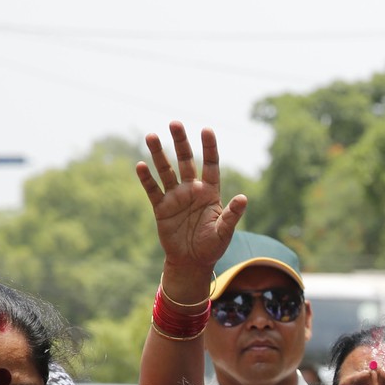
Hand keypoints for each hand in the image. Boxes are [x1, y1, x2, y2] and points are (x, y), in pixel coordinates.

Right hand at [135, 121, 246, 272]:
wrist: (192, 262)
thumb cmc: (212, 246)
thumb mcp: (224, 232)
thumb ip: (232, 215)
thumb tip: (243, 198)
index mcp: (210, 192)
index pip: (211, 165)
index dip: (209, 148)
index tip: (206, 129)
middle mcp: (192, 190)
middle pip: (186, 161)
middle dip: (181, 142)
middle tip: (175, 123)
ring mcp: (175, 197)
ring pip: (166, 171)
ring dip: (159, 154)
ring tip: (151, 136)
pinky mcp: (161, 207)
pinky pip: (153, 190)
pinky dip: (147, 178)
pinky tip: (140, 165)